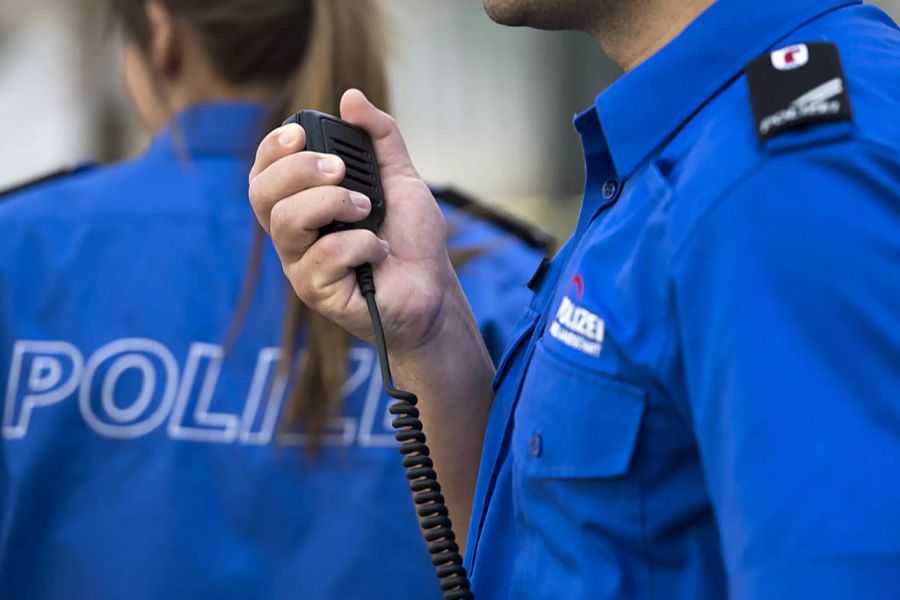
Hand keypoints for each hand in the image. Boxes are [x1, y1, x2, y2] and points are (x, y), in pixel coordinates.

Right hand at [248, 89, 456, 353]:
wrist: (434, 289)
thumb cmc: (411, 239)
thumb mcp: (399, 178)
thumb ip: (379, 137)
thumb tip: (350, 97)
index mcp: (303, 204)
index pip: (264, 173)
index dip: (272, 149)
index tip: (300, 134)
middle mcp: (293, 234)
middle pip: (262, 193)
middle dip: (299, 170)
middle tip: (339, 170)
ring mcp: (301, 264)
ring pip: (287, 221)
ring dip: (332, 204)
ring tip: (367, 210)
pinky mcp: (317, 292)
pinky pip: (324, 256)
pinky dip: (360, 244)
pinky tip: (380, 252)